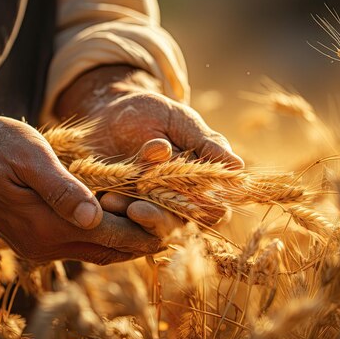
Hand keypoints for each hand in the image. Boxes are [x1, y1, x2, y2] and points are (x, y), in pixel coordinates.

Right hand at [0, 84, 161, 264]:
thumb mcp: (28, 155)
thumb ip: (62, 188)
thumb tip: (96, 216)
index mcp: (46, 226)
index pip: (114, 237)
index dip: (147, 224)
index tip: (175, 208)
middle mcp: (45, 246)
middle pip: (113, 251)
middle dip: (145, 234)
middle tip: (174, 211)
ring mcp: (40, 246)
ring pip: (101, 251)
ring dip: (128, 234)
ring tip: (154, 210)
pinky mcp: (36, 240)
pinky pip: (84, 244)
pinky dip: (108, 232)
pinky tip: (120, 211)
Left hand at [56, 66, 243, 231]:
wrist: (107, 111)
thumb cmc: (152, 114)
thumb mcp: (180, 122)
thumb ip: (206, 144)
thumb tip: (237, 167)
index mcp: (201, 185)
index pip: (214, 209)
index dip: (205, 209)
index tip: (192, 200)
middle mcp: (175, 204)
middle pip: (176, 225)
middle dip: (156, 219)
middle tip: (137, 210)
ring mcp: (146, 210)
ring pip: (144, 227)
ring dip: (129, 217)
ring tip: (111, 201)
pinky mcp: (118, 211)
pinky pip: (117, 221)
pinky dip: (111, 212)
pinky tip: (101, 199)